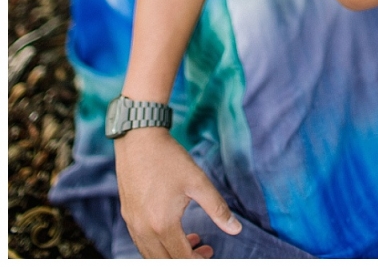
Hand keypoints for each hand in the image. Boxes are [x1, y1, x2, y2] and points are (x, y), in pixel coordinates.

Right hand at [115, 126, 241, 257]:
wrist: (138, 138)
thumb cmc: (169, 158)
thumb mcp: (198, 181)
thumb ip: (217, 208)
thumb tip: (236, 229)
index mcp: (162, 224)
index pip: (181, 258)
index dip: (198, 260)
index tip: (211, 252)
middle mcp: (143, 229)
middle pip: (164, 262)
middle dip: (186, 260)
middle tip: (205, 249)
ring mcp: (132, 223)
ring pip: (150, 255)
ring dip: (170, 254)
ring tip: (191, 240)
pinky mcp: (127, 215)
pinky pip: (141, 242)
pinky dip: (157, 245)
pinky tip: (171, 231)